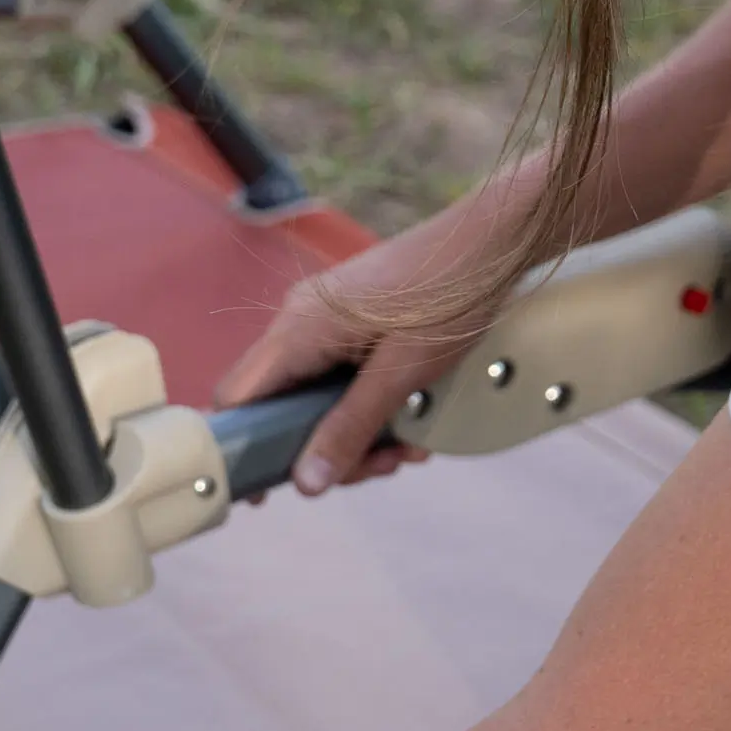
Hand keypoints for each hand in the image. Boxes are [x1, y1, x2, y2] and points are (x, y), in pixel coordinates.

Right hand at [213, 206, 509, 493]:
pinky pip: (346, 377)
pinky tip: (414, 420)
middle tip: (379, 467)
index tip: (265, 491)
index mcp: (298, 329)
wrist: (494, 240)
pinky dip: (374, 405)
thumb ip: (350, 429)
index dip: (242, 447)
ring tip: (408, 447)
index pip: (237, 397)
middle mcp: (302, 322)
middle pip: (284, 406)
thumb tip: (305, 484)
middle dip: (328, 447)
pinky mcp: (355, 323)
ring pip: (321, 397)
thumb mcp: (401, 375)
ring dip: (360, 432)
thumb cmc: (448, 297)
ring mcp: (328, 321)